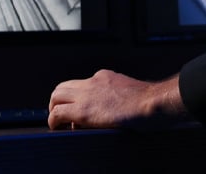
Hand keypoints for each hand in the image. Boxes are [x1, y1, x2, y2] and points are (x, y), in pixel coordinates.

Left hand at [47, 70, 187, 130]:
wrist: (152, 102)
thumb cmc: (150, 102)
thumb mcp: (131, 92)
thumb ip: (119, 97)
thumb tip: (115, 111)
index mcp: (105, 77)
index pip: (82, 84)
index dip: (76, 97)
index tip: (78, 110)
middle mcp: (93, 81)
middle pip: (63, 86)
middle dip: (58, 100)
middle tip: (61, 114)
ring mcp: (86, 94)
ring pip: (56, 95)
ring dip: (53, 108)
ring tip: (57, 121)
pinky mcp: (82, 110)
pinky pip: (57, 112)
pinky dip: (53, 120)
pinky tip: (57, 127)